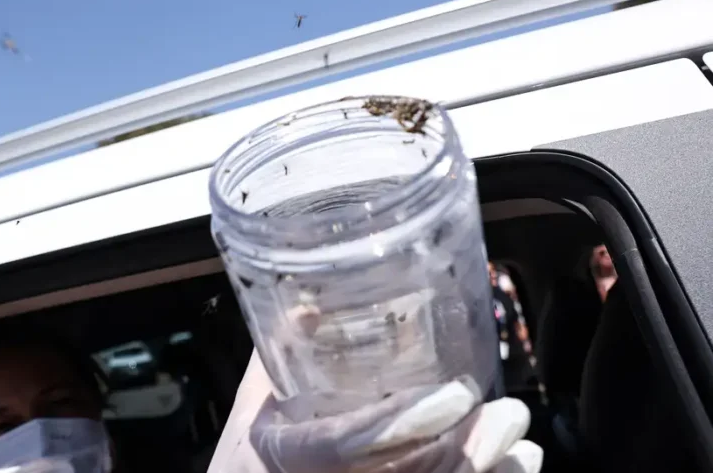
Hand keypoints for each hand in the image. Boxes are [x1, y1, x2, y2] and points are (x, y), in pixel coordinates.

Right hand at [249, 378, 541, 472]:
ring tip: (519, 444)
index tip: (452, 397)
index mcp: (283, 458)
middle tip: (507, 414)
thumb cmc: (243, 470)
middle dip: (466, 452)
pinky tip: (511, 470)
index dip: (400, 424)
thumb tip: (308, 306)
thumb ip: (275, 357)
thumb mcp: (248, 411)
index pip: (342, 447)